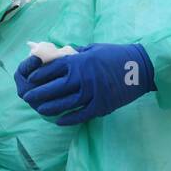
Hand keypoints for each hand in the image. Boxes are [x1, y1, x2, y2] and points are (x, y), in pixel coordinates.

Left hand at [15, 42, 154, 125]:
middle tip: (28, 97)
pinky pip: (81, 115)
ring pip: (65, 104)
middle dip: (39, 93)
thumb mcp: (92, 49)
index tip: (30, 79)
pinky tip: (59, 121)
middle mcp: (83, 78)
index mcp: (80, 62)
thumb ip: (74, 55)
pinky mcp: (102, 106)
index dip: (39, 75)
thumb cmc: (115, 55)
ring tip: (40, 110)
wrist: (141, 67)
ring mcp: (92, 93)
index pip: (52, 69)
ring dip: (50, 108)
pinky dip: (69, 119)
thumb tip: (56, 57)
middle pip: (54, 88)